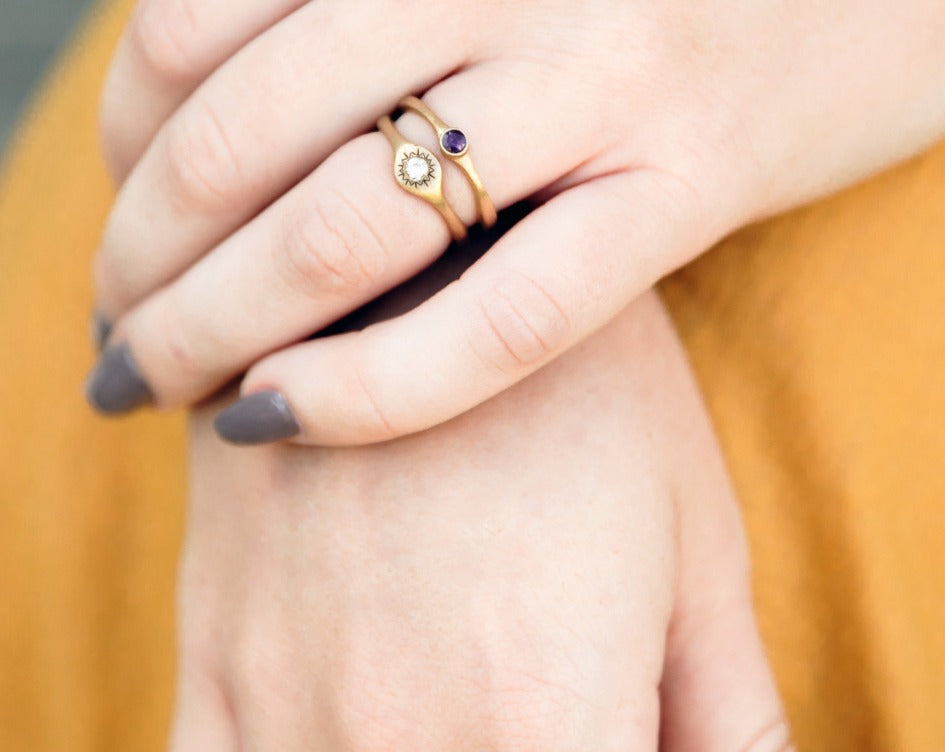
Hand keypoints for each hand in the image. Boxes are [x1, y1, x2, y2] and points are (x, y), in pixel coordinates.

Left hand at [87, 0, 944, 440]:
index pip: (193, 9)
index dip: (122, 125)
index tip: (122, 186)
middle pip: (238, 134)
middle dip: (140, 253)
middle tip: (115, 316)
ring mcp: (603, 65)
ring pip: (342, 236)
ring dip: (212, 335)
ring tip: (160, 383)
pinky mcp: (692, 177)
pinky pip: (502, 320)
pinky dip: (370, 391)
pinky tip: (282, 422)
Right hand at [168, 291, 788, 749]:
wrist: (423, 242)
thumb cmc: (589, 385)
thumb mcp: (698, 541)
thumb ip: (733, 715)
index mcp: (547, 720)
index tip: (616, 731)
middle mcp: (402, 738)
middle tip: (544, 699)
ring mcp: (287, 701)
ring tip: (462, 686)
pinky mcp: (211, 653)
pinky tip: (346, 716)